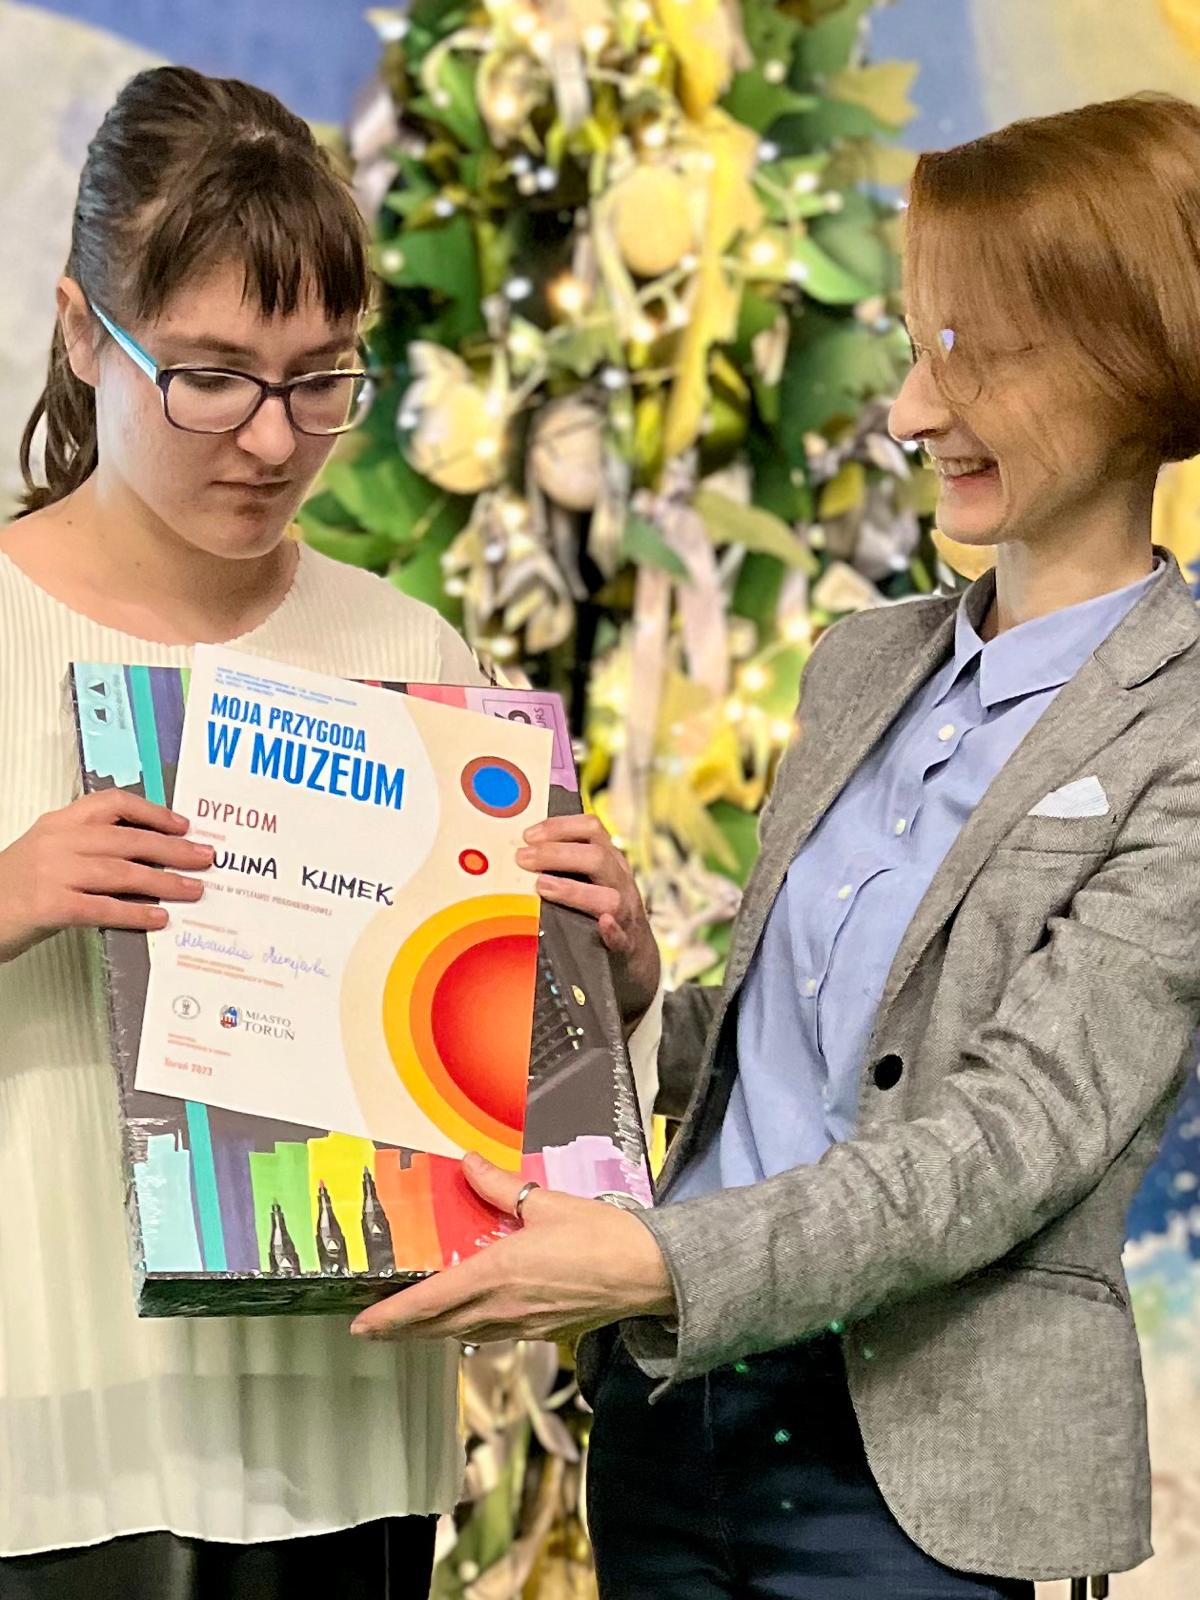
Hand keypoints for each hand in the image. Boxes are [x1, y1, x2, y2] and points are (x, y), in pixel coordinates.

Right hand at [0, 790, 213, 963]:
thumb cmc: (14, 887)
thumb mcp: (50, 853)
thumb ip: (90, 848)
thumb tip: (148, 858)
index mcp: (60, 822)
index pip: (114, 803)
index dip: (153, 812)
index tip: (183, 825)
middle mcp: (58, 841)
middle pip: (128, 839)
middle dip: (173, 849)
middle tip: (205, 857)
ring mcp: (53, 872)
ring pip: (122, 872)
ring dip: (164, 882)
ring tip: (193, 889)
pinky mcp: (49, 905)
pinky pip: (103, 908)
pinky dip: (135, 912)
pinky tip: (158, 917)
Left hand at [350, 1153, 674, 1343]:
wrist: (649, 1274)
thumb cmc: (602, 1238)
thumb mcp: (545, 1203)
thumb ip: (500, 1187)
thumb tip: (467, 1163)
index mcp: (497, 1274)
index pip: (429, 1302)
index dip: (392, 1317)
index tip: (363, 1326)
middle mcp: (503, 1307)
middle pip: (438, 1327)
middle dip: (402, 1330)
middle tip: (372, 1329)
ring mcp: (524, 1325)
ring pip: (464, 1333)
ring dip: (433, 1330)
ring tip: (412, 1324)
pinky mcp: (544, 1331)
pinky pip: (494, 1332)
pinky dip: (471, 1327)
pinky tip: (473, 1316)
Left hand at [517, 814, 660, 1032]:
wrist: (635, 955)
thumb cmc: (601, 910)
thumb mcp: (591, 878)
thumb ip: (564, 862)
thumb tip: (518, 850)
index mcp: (610, 860)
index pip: (590, 828)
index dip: (559, 826)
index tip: (528, 835)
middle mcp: (619, 881)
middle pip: (596, 857)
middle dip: (556, 854)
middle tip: (523, 859)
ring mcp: (626, 912)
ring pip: (609, 896)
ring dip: (574, 890)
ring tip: (542, 887)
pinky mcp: (626, 944)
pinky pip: (622, 936)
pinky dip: (611, 930)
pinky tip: (601, 924)